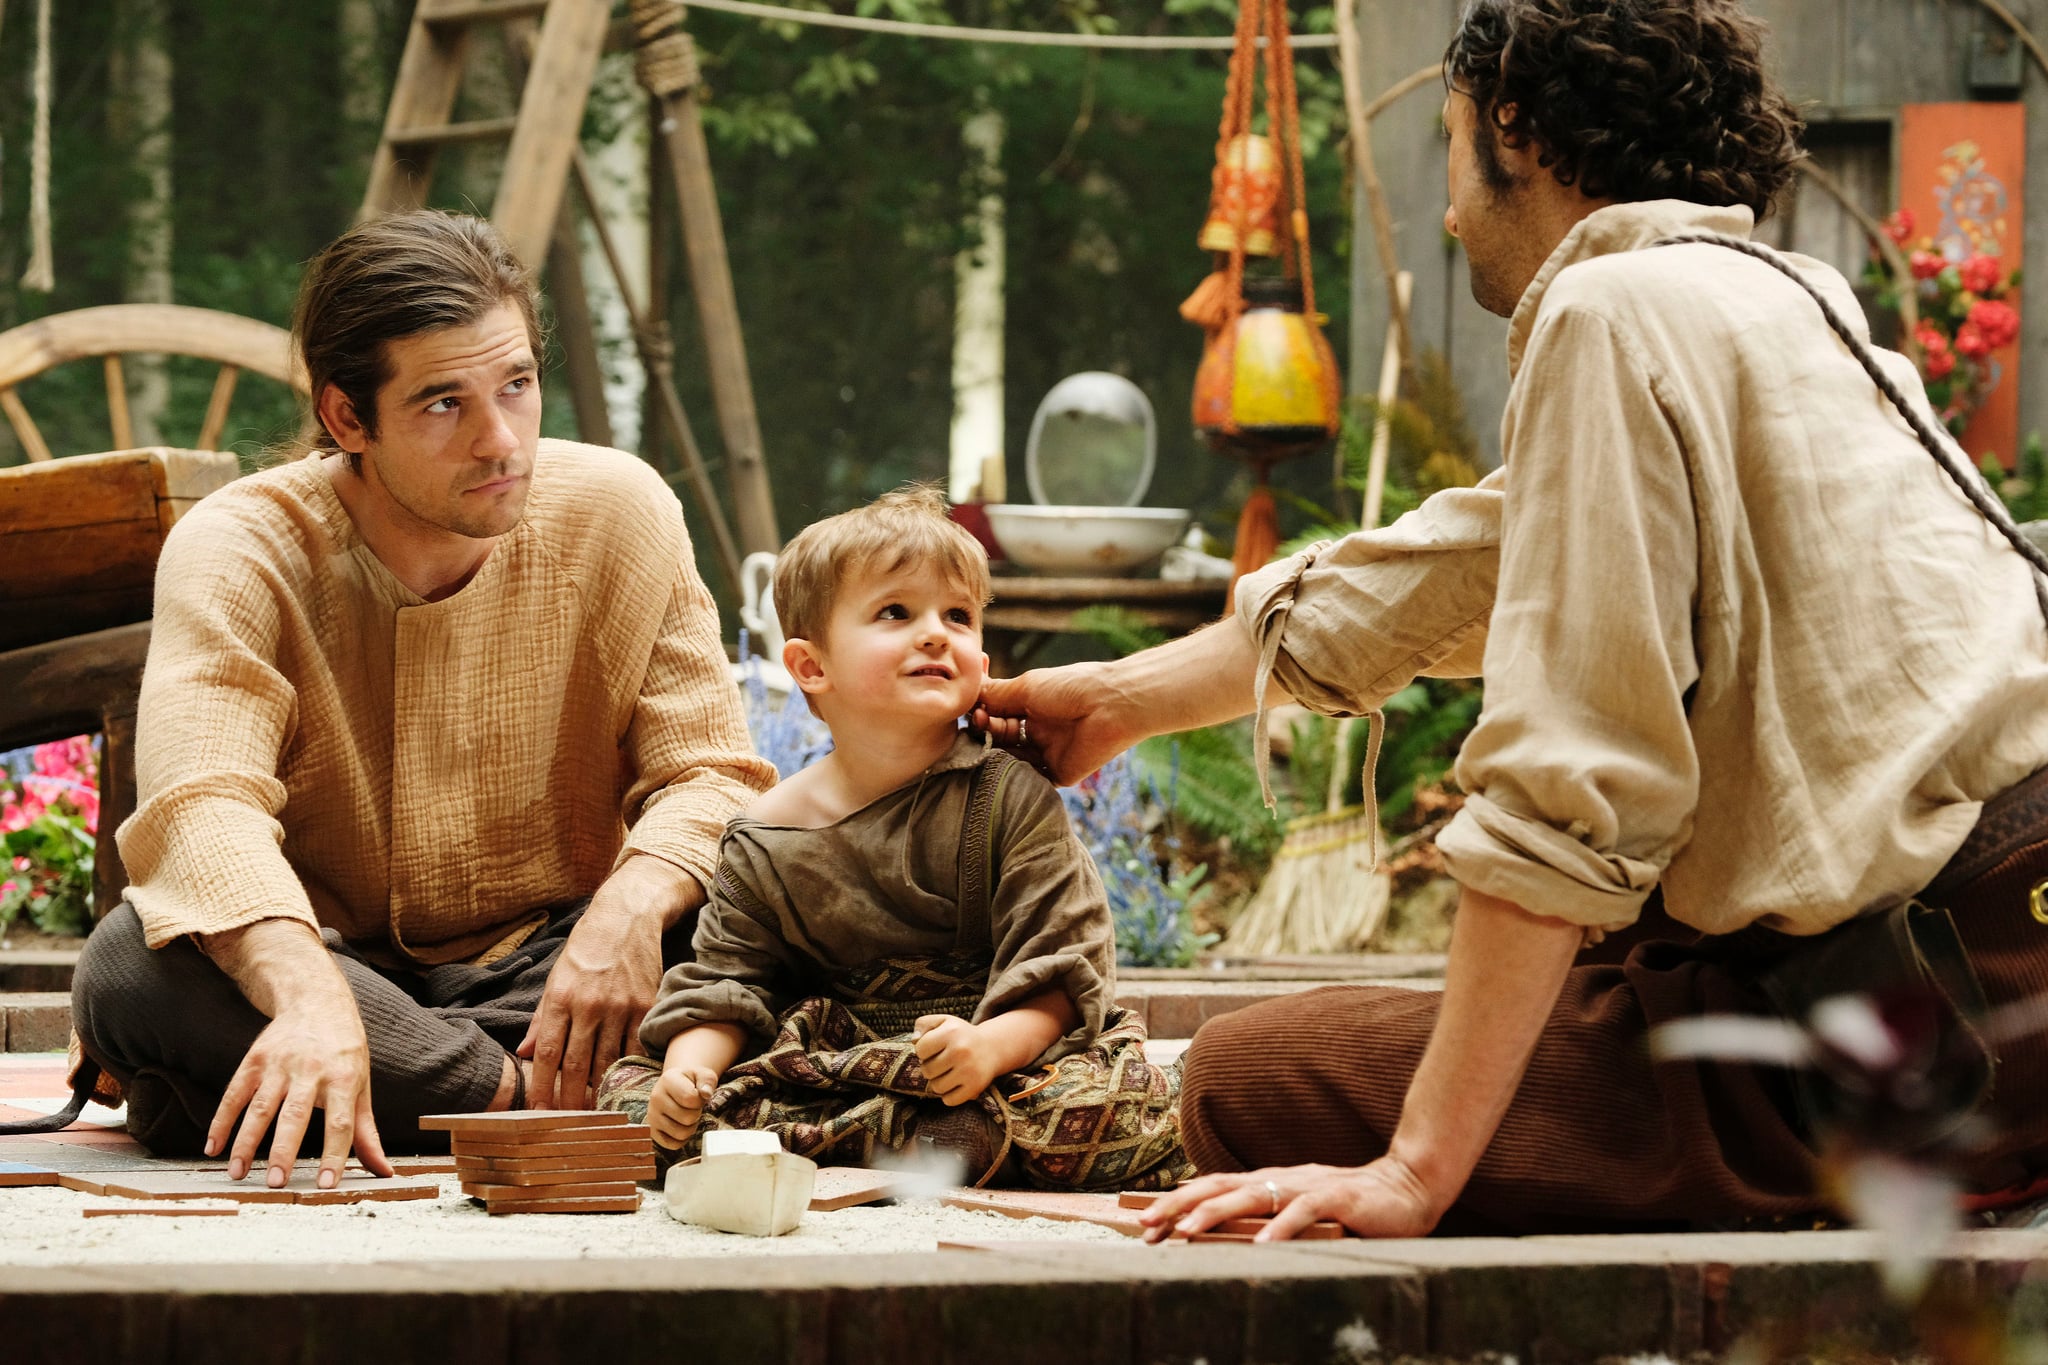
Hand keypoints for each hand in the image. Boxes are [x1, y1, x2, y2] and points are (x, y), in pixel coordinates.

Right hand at [206, 1001, 392, 1189]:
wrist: (317, 1002)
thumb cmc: (345, 1053)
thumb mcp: (361, 1086)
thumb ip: (366, 1132)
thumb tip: (385, 1171)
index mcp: (344, 1079)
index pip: (340, 1123)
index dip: (334, 1154)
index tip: (326, 1185)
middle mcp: (311, 1071)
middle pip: (295, 1116)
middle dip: (283, 1152)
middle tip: (275, 1183)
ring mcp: (279, 1064)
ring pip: (260, 1108)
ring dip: (246, 1143)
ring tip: (238, 1174)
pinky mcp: (254, 1059)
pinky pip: (234, 1094)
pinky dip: (221, 1121)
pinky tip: (213, 1147)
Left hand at [519, 889, 666, 1109]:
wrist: (626, 919)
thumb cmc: (586, 949)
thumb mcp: (556, 978)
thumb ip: (542, 1018)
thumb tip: (526, 1053)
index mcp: (561, 998)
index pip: (549, 1053)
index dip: (543, 1087)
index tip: (540, 1111)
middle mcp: (590, 1005)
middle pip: (577, 1064)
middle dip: (570, 1098)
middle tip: (567, 1122)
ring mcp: (620, 1006)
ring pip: (607, 1061)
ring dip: (599, 1090)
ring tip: (593, 1112)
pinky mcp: (644, 1006)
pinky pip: (635, 1047)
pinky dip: (628, 1069)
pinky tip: (623, 1085)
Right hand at [647, 1063, 718, 1150]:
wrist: (675, 1084)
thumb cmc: (690, 1081)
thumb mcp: (702, 1074)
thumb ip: (707, 1081)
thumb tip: (706, 1093)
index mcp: (667, 1081)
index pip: (691, 1099)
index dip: (700, 1100)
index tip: (697, 1095)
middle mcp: (656, 1098)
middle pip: (687, 1118)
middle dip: (696, 1114)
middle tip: (693, 1107)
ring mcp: (652, 1116)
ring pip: (681, 1134)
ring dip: (691, 1127)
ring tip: (688, 1115)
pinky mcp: (653, 1131)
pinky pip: (673, 1145)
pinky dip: (682, 1139)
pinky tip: (682, 1126)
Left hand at [913, 1016, 1001, 1105]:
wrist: (992, 1048)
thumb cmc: (961, 1035)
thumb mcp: (943, 1022)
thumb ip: (923, 1024)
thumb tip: (914, 1040)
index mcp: (951, 1032)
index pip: (920, 1050)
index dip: (923, 1051)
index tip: (934, 1049)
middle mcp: (960, 1050)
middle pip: (927, 1070)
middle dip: (930, 1067)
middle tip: (942, 1063)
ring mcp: (969, 1070)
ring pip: (936, 1087)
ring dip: (938, 1082)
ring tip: (947, 1073)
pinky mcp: (975, 1087)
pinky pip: (949, 1100)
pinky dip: (949, 1096)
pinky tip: (955, 1084)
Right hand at [974, 661, 1137, 785]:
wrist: (1110, 706)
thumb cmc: (1070, 687)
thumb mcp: (1026, 687)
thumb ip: (997, 695)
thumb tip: (971, 698)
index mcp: (1033, 707)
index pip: (999, 716)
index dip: (984, 716)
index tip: (974, 714)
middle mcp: (1039, 730)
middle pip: (1003, 739)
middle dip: (988, 734)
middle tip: (980, 728)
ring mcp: (1049, 752)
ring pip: (1013, 760)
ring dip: (997, 754)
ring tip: (987, 746)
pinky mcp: (1059, 774)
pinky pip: (1032, 779)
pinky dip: (1014, 775)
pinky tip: (1000, 766)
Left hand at [1138, 1158, 1441, 1242]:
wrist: (1409, 1187)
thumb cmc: (1353, 1208)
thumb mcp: (1303, 1216)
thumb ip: (1271, 1223)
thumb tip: (1229, 1243)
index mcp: (1271, 1183)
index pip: (1215, 1187)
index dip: (1179, 1202)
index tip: (1144, 1224)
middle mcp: (1282, 1179)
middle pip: (1221, 1186)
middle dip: (1180, 1204)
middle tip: (1145, 1225)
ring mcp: (1309, 1186)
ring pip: (1253, 1195)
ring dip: (1216, 1214)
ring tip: (1186, 1234)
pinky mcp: (1338, 1198)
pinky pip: (1304, 1212)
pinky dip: (1281, 1229)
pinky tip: (1261, 1246)